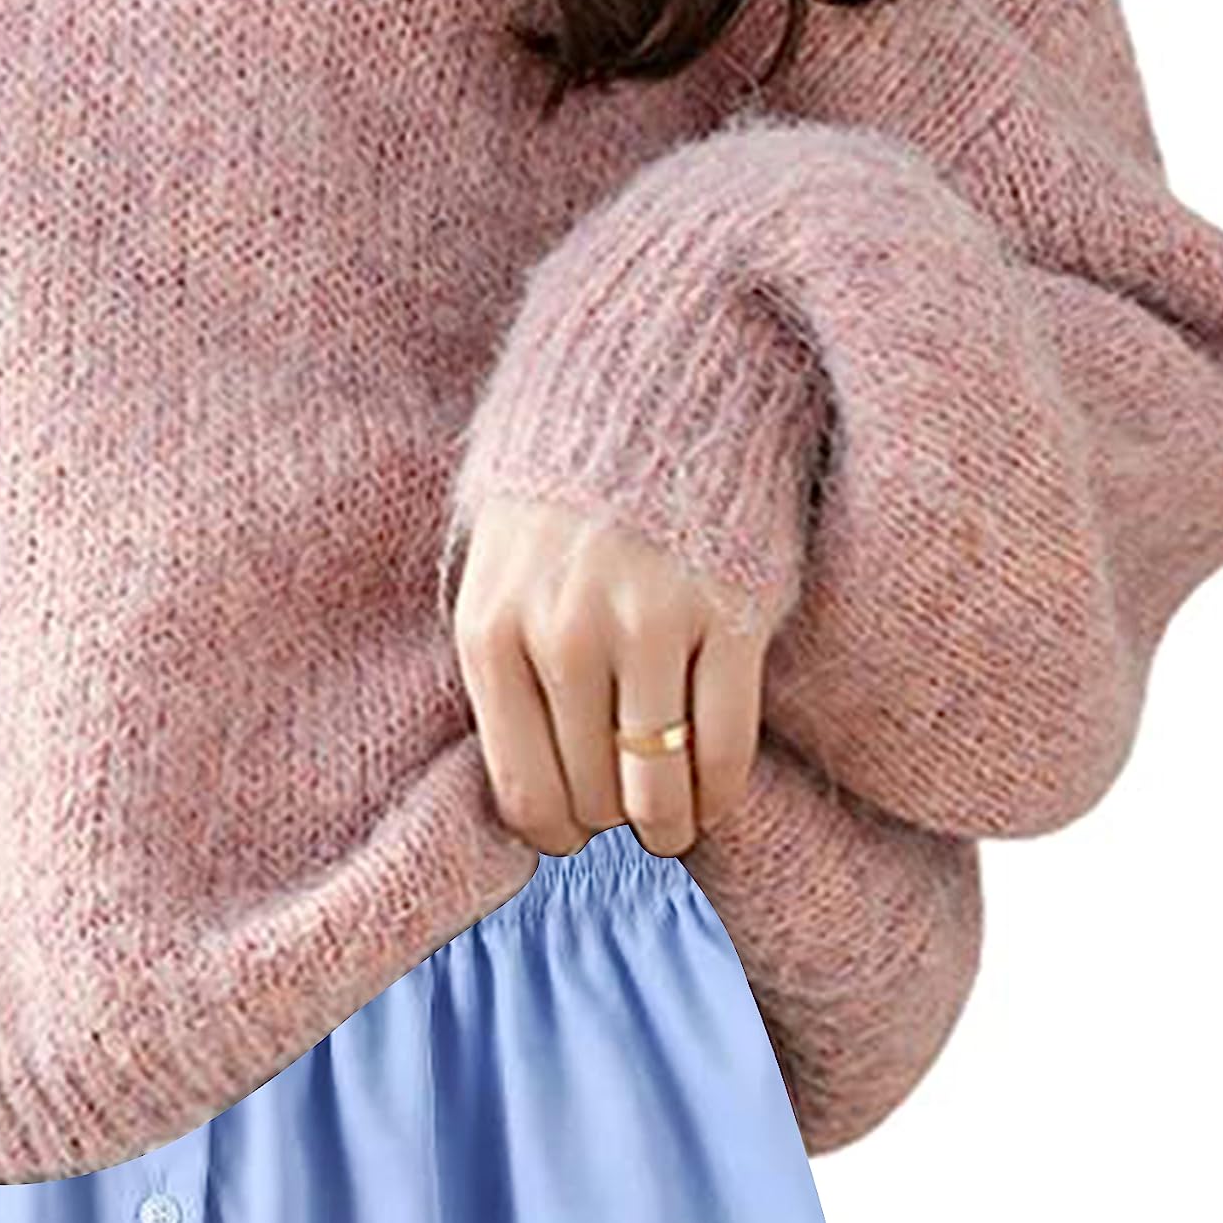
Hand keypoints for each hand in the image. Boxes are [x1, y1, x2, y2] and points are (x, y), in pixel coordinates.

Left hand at [449, 497, 772, 859]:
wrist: (655, 387)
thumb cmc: (566, 500)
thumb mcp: (497, 576)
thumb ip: (503, 672)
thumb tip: (527, 794)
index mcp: (493, 633)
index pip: (522, 791)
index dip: (552, 835)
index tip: (572, 834)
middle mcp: (564, 634)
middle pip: (591, 796)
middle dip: (611, 821)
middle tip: (627, 813)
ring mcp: (649, 624)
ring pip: (656, 785)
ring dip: (668, 824)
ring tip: (673, 824)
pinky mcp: (730, 613)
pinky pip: (724, 744)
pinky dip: (720, 790)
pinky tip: (714, 795)